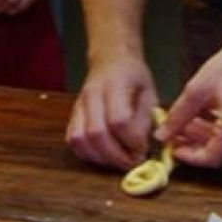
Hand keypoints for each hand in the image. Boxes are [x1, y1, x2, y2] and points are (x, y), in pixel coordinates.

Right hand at [66, 53, 159, 169]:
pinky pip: (72, 139)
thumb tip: (140, 148)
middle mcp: (92, 93)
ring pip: (80, 139)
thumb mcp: (149, 92)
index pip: (119, 120)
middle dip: (116, 155)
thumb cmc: (133, 77)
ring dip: (100, 157)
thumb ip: (145, 120)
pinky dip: (86, 153)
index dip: (132, 141)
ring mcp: (79, 103)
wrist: (110, 59)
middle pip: (97, 133)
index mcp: (115, 84)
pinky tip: (103, 155)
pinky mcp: (72, 114)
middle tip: (131, 162)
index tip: (143, 150)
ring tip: (118, 160)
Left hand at [157, 23, 221, 167]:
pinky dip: (214, 131)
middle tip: (174, 134)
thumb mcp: (197, 89)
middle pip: (218, 153)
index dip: (190, 156)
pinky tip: (199, 117)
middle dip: (194, 145)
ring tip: (184, 122)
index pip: (212, 157)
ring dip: (202, 137)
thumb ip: (178, 116)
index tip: (173, 148)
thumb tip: (162, 134)